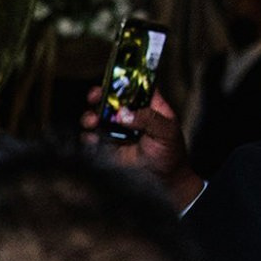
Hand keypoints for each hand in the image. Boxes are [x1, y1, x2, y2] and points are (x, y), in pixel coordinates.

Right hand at [82, 86, 199, 208]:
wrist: (165, 182)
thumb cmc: (171, 155)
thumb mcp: (166, 132)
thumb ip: (148, 118)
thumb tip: (123, 113)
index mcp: (149, 106)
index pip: (136, 86)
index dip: (124, 79)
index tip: (114, 78)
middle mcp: (130, 115)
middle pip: (110, 98)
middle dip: (99, 95)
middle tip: (95, 96)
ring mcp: (117, 131)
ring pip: (97, 116)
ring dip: (91, 116)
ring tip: (92, 121)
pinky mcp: (107, 147)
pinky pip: (92, 138)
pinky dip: (88, 137)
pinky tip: (93, 139)